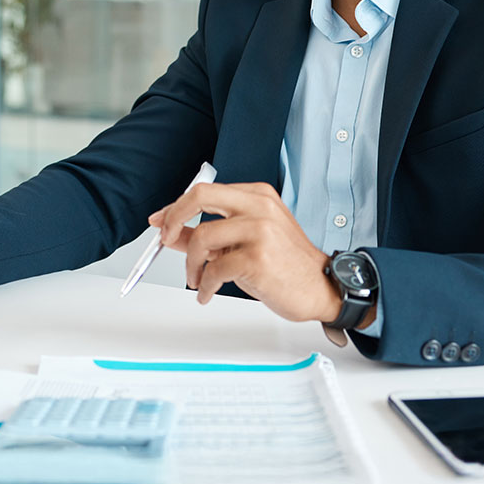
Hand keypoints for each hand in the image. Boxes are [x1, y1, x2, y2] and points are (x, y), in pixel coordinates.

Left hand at [149, 182, 341, 324]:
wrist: (321, 288)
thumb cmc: (286, 265)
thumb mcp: (246, 242)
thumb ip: (210, 234)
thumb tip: (171, 231)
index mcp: (257, 196)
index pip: (205, 191)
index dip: (176, 207)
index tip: (161, 222)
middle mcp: (259, 207)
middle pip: (199, 197)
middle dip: (174, 219)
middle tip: (166, 240)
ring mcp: (260, 231)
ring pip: (202, 238)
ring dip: (191, 264)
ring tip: (197, 279)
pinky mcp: (258, 258)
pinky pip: (214, 269)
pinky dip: (204, 285)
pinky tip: (207, 292)